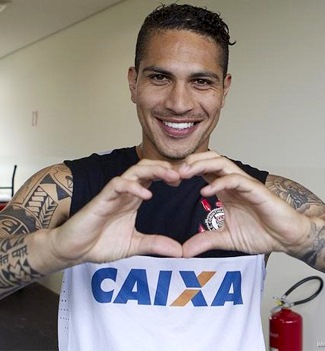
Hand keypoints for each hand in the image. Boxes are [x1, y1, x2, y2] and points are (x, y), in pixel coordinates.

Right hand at [49, 159, 182, 265]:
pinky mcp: (101, 199)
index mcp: (133, 199)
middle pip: (146, 168)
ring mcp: (113, 194)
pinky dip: (133, 186)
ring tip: (170, 176)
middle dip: (165, 167)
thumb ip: (156, 245)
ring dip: (153, 170)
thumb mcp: (135, 245)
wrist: (75, 250)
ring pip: (134, 171)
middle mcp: (125, 193)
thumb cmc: (100, 243)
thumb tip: (180, 251)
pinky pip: (117, 185)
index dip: (168, 175)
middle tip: (182, 174)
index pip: (152, 178)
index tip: (184, 180)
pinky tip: (147, 194)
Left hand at [179, 152, 310, 257]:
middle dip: (190, 162)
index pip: (203, 172)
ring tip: (185, 173)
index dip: (186, 172)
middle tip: (173, 172)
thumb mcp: (225, 238)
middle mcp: (232, 183)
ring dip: (201, 165)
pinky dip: (219, 182)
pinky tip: (206, 191)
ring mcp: (244, 184)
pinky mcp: (256, 190)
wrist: (286, 238)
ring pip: (221, 163)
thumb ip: (205, 241)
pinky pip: (236, 180)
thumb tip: (183, 251)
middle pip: (210, 160)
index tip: (169, 180)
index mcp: (224, 190)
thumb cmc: (260, 233)